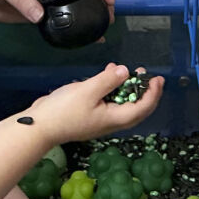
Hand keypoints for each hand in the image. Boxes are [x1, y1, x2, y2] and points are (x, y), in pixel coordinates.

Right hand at [26, 64, 164, 143]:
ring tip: (128, 72)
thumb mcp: (88, 91)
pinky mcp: (89, 116)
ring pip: (122, 105)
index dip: (153, 93)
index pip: (142, 107)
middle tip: (148, 76)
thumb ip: (108, 80)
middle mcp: (110, 122)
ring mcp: (100, 120)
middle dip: (145, 92)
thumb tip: (125, 72)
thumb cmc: (63, 111)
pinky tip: (107, 75)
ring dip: (127, 89)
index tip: (157, 79)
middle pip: (136, 109)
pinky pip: (109, 102)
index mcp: (114, 118)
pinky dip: (112, 89)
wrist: (40, 127)